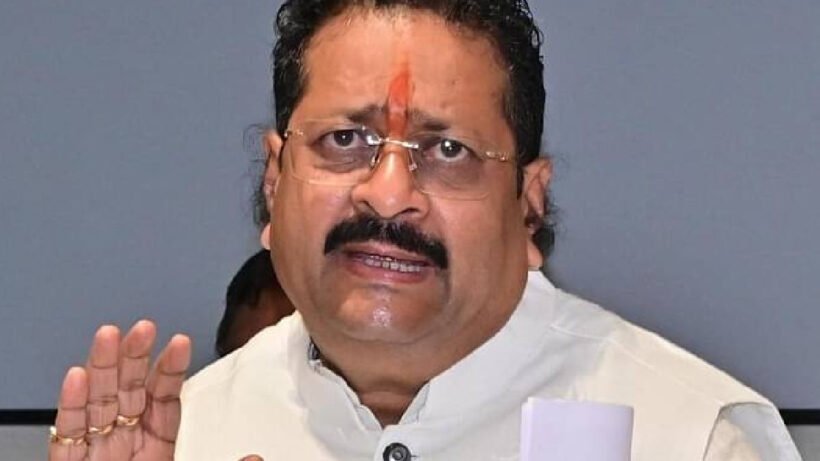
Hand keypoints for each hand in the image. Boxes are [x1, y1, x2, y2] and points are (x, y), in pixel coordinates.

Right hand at [49, 320, 190, 460]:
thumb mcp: (166, 456)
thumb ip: (173, 424)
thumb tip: (198, 403)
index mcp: (153, 438)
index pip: (162, 396)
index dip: (170, 369)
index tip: (181, 342)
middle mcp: (124, 436)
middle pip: (127, 389)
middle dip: (134, 356)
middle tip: (144, 328)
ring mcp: (97, 446)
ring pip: (97, 400)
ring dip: (102, 366)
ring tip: (108, 335)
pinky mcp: (68, 460)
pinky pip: (69, 431)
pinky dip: (71, 404)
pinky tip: (77, 376)